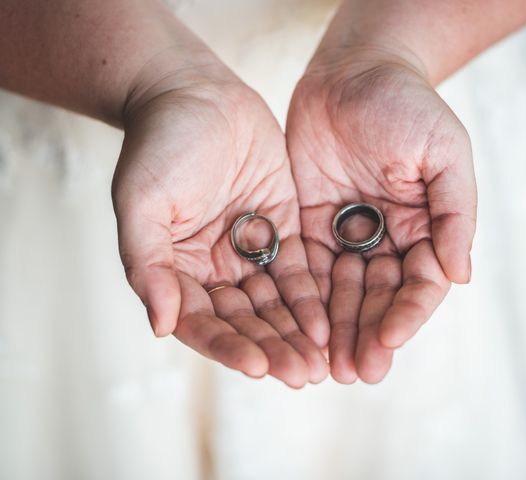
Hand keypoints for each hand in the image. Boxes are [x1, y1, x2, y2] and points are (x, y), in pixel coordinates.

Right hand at [112, 63, 328, 387]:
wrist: (195, 94)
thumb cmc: (158, 145)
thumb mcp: (142, 201)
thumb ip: (146, 262)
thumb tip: (161, 325)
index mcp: (176, 270)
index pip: (203, 322)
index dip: (228, 346)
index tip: (257, 367)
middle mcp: (213, 269)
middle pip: (245, 321)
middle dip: (272, 348)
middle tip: (302, 375)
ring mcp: (248, 251)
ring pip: (275, 303)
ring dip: (296, 333)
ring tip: (322, 361)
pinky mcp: (281, 228)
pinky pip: (299, 270)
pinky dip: (311, 297)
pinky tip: (328, 322)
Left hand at [286, 51, 476, 383]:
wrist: (355, 72)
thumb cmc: (408, 106)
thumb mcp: (445, 153)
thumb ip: (455, 213)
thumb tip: (460, 276)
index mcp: (425, 228)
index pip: (420, 283)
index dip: (408, 312)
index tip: (389, 338)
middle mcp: (387, 239)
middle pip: (378, 297)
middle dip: (367, 334)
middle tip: (357, 373)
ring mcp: (346, 234)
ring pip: (342, 292)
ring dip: (336, 330)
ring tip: (327, 367)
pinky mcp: (308, 225)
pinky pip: (306, 268)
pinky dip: (305, 301)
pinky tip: (300, 329)